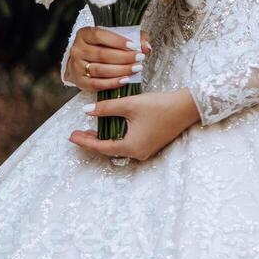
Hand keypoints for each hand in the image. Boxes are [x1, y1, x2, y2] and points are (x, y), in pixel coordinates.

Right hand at [66, 25, 150, 91]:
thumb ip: (134, 38)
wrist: (84, 60)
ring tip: (136, 68)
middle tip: (140, 58)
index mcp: (84, 34)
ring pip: (100, 70)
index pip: (100, 35)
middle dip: (124, 57)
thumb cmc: (102, 46)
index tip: (134, 45)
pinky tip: (125, 80)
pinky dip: (112, 83)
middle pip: (102, 54)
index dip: (118, 41)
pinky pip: (97, 84)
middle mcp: (77, 49)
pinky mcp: (79, 81)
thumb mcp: (115, 37)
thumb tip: (147, 46)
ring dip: (121, 70)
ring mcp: (77, 66)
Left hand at [69, 89, 200, 161]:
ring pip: (119, 146)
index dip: (85, 141)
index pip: (101, 147)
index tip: (71, 136)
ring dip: (104, 138)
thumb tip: (86, 112)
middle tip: (77, 134)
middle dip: (92, 141)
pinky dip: (117, 137)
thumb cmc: (159, 106)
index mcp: (131, 147)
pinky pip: (128, 143)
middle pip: (109, 149)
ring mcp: (146, 150)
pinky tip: (110, 127)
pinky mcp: (151, 144)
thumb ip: (106, 109)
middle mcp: (138, 153)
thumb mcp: (130, 105)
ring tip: (90, 130)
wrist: (187, 107)